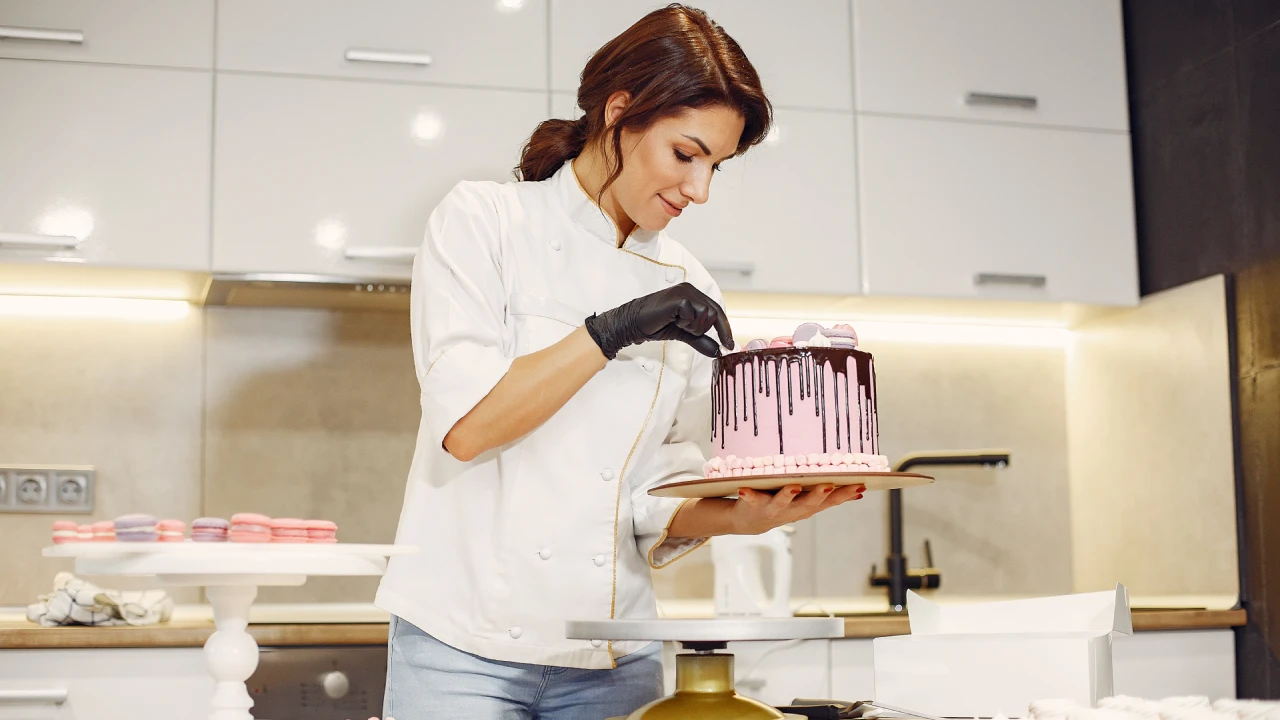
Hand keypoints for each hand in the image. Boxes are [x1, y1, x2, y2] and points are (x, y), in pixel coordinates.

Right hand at [585, 282, 733, 358]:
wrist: (635, 323)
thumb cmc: (656, 324)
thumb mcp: (684, 334)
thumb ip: (701, 340)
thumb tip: (717, 351)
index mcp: (694, 295)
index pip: (717, 311)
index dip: (724, 329)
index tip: (729, 345)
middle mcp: (691, 290)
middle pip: (714, 314)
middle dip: (703, 329)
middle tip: (687, 331)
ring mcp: (685, 292)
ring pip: (706, 315)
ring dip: (693, 327)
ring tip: (677, 323)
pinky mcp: (679, 298)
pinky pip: (693, 316)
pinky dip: (685, 324)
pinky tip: (672, 320)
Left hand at [729, 484, 864, 534]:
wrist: (749, 521)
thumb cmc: (783, 504)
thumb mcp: (808, 502)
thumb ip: (830, 497)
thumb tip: (859, 492)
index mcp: (807, 506)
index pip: (830, 501)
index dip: (845, 495)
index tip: (860, 486)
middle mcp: (792, 510)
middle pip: (808, 503)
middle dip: (819, 495)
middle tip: (829, 484)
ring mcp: (773, 509)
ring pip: (782, 503)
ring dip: (787, 495)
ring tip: (793, 486)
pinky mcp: (754, 505)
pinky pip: (751, 499)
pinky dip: (749, 495)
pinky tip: (744, 489)